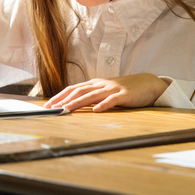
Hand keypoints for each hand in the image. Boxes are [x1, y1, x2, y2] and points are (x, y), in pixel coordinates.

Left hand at [43, 73, 168, 112]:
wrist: (147, 84)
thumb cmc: (124, 90)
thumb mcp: (105, 91)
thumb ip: (92, 96)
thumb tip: (74, 104)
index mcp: (95, 84)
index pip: (73, 88)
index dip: (59, 96)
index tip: (47, 105)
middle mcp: (100, 84)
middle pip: (79, 91)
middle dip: (63, 100)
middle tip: (51, 109)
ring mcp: (112, 89)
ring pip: (91, 95)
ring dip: (78, 102)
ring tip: (66, 109)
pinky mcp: (124, 95)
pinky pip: (112, 100)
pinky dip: (103, 105)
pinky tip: (96, 110)